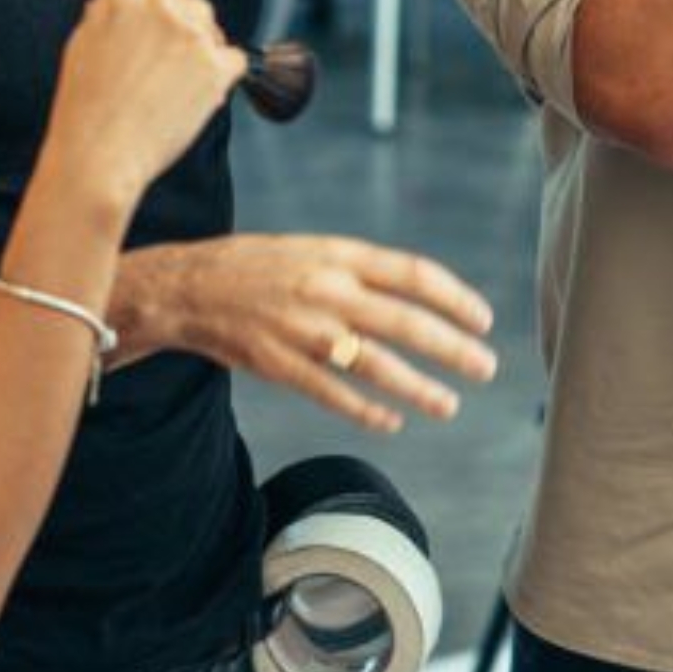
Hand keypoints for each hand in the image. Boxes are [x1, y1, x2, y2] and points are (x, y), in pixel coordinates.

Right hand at [44, 0, 247, 206]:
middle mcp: (162, 5)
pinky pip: (234, 60)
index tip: (155, 22)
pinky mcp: (217, 66)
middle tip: (160, 66)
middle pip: (191, 1)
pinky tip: (189, 98)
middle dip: (182, 28)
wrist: (100, 156)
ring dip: (201, 50)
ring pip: (213, 30)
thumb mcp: (86, 38)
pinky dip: (220, 77)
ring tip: (167, 88)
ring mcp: (193, 34)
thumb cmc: (85, 102)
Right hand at [136, 234, 497, 432]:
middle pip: (405, 322)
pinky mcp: (279, 364)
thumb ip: (359, 271)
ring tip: (449, 404)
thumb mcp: (311, 250)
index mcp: (338, 254)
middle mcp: (326, 289)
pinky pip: (333, 394)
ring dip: (419, 388)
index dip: (454, 298)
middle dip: (453, 348)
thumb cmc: (255, 267)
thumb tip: (416, 296)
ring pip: (376, 365)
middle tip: (486, 367)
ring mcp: (303, 330)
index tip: (483, 319)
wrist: (186, 287)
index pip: (413, 273)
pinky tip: (392, 421)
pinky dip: (367, 411)